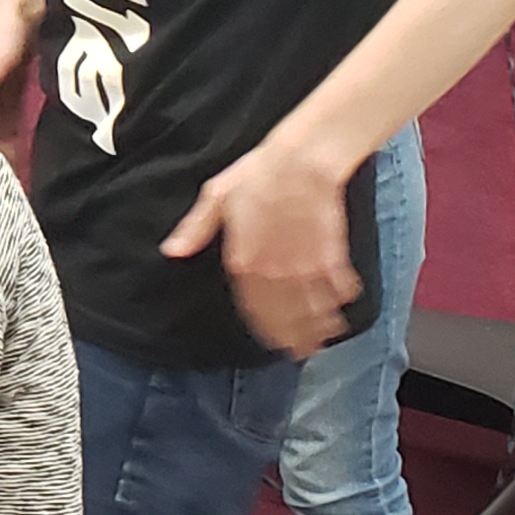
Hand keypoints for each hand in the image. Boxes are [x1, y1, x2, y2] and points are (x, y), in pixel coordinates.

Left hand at [161, 136, 358, 356]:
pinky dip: (340, 298)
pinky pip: (336, 285)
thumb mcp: (216, 196)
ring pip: (312, 306)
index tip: (274, 342)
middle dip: (294, 337)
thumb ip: (195, 228)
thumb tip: (172, 251)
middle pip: (285, 315)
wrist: (301, 162)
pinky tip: (342, 306)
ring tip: (323, 338)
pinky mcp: (330, 254)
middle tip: (301, 353)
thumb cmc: (258, 173)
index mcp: (243, 260)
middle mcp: (272, 271)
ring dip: (318, 325)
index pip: (253, 307)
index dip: (266, 328)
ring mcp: (303, 265)